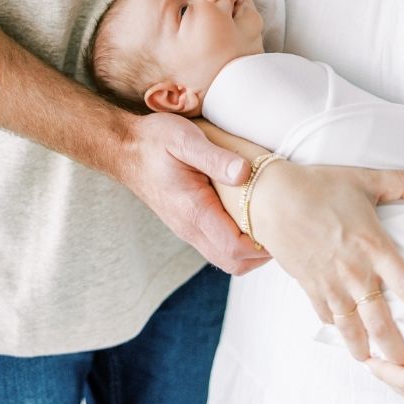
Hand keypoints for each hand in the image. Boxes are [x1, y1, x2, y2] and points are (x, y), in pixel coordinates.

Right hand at [116, 113, 268, 275]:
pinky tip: (245, 216)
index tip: (279, 223)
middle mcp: (190, 228)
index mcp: (193, 211)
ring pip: (225, 258)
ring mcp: (187, 229)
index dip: (262, 245)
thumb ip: (215, 157)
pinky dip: (236, 242)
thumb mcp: (184, 139)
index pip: (235, 249)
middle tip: (278, 226)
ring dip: (249, 250)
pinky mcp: (187, 224)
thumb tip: (245, 172)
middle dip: (261, 254)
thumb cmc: (153, 141)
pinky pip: (216, 246)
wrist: (123, 148)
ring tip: (264, 221)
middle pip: (233, 263)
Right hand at [252, 161, 403, 364]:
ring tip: (376, 363)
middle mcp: (355, 271)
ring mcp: (330, 282)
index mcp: (374, 247)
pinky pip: (325, 314)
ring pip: (352, 327)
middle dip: (397, 349)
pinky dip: (336, 327)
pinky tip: (344, 333)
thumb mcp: (363, 179)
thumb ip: (401, 184)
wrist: (270, 196)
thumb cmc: (317, 185)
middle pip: (381, 322)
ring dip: (364, 348)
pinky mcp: (309, 284)